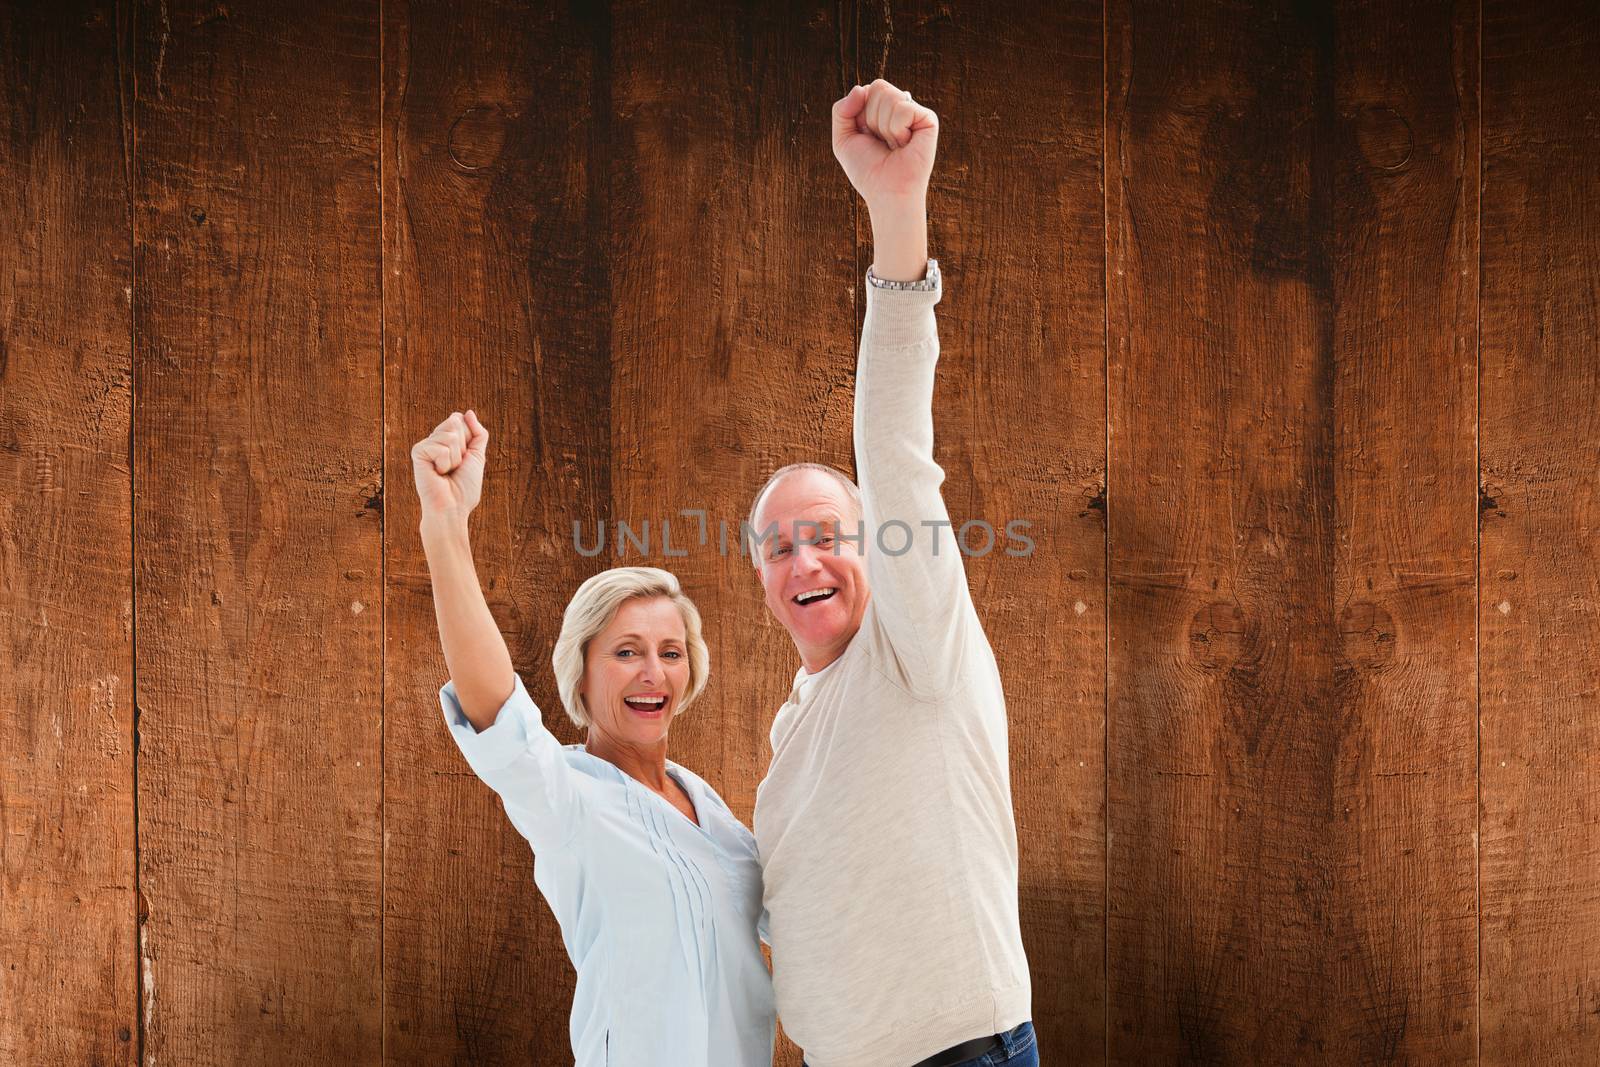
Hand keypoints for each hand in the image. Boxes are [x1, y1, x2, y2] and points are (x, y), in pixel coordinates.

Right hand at [411, 410, 487, 521]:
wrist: (453, 507)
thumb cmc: (464, 487)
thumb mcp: (477, 456)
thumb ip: (477, 433)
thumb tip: (468, 412)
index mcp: (448, 439)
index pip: (460, 419)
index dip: (469, 439)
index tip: (464, 459)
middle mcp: (435, 439)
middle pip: (455, 422)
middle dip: (463, 447)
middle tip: (455, 467)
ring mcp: (426, 445)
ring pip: (450, 435)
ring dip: (455, 457)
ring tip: (447, 471)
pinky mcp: (418, 452)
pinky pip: (440, 446)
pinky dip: (445, 462)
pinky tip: (438, 473)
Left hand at [830, 79, 937, 210]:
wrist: (886, 192)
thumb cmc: (867, 170)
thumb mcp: (843, 139)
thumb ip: (841, 110)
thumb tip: (860, 88)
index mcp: (882, 109)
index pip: (866, 89)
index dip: (859, 114)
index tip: (867, 137)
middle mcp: (900, 107)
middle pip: (877, 87)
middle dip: (871, 118)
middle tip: (881, 142)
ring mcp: (915, 112)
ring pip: (890, 96)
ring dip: (883, 127)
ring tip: (893, 145)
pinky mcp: (928, 120)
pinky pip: (903, 108)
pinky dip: (897, 130)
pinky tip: (904, 144)